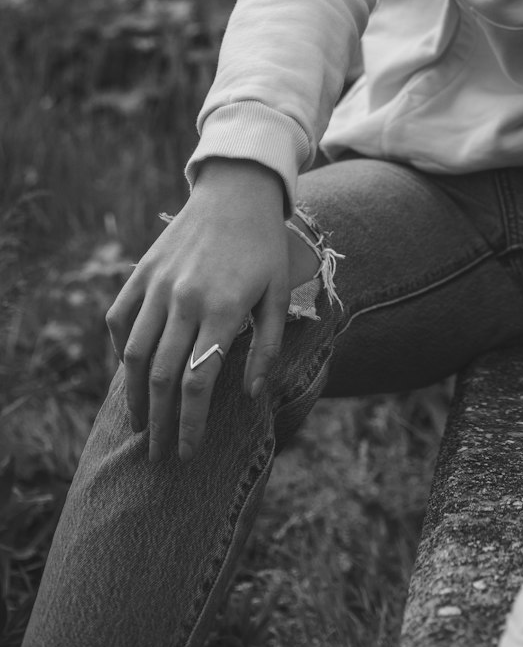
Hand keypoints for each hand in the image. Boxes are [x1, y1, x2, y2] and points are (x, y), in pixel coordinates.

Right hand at [105, 159, 290, 465]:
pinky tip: (129, 372)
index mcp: (224, 309)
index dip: (190, 423)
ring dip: (134, 396)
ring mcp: (158, 284)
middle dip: (159, 423)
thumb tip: (253, 394)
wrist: (236, 192)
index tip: (188, 451)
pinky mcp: (142, 271)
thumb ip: (268, 346)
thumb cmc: (264, 247)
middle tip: (160, 453)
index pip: (198, 382)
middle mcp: (185, 299)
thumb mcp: (280, 294)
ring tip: (140, 425)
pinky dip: (119, 349)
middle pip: (161, 377)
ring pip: (134, 354)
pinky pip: (120, 319)